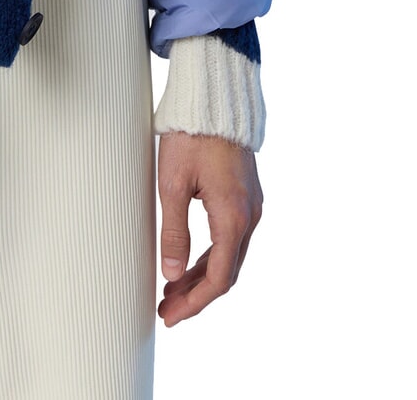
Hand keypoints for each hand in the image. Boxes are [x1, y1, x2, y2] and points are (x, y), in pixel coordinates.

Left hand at [156, 131, 262, 325]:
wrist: (214, 99)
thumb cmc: (190, 135)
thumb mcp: (172, 183)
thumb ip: (174, 231)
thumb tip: (172, 275)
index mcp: (233, 217)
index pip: (218, 279)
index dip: (195, 303)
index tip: (170, 316)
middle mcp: (249, 216)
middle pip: (226, 272)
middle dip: (196, 295)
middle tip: (166, 310)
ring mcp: (251, 206)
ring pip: (229, 256)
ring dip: (202, 277)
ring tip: (172, 291)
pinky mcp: (245, 196)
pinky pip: (231, 238)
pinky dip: (210, 256)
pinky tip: (189, 262)